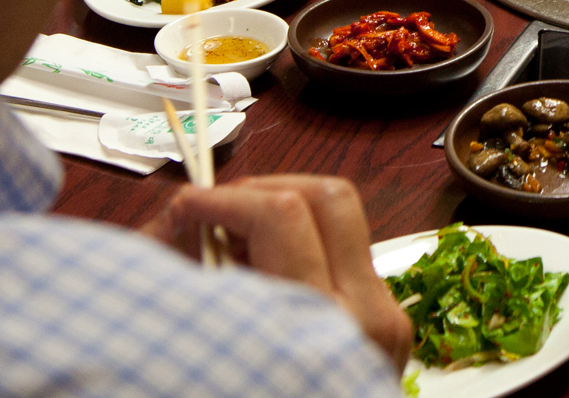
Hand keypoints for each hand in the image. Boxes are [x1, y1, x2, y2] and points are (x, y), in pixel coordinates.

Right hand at [149, 174, 410, 368]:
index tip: (185, 207)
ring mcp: (386, 321)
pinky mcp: (389, 326)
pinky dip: (305, 251)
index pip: (281, 214)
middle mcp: (365, 316)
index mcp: (319, 320)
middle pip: (329, 198)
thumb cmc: (245, 395)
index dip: (224, 199)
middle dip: (264, 191)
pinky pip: (350, 260)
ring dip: (287, 215)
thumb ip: (181, 275)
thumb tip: (179, 214)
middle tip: (215, 213)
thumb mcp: (198, 344)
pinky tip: (263, 277)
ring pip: (346, 222)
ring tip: (235, 244)